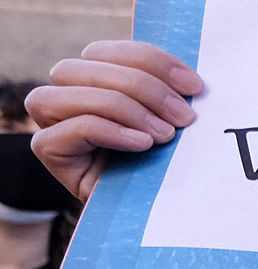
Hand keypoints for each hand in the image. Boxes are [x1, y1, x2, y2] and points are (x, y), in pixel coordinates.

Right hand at [27, 41, 202, 201]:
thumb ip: (169, 93)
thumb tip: (192, 80)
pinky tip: (142, 145)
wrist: (156, 217)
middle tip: (184, 117)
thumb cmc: (168, 165)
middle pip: (85, 65)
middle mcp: (69, 96)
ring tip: (164, 135)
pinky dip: (108, 131)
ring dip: (124, 107)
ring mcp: (55, 122)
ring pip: (67, 88)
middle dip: (143, 85)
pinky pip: (67, 129)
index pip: (110, 50)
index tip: (196, 86)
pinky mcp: (50, 151)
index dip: (153, 60)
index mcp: (97, 78)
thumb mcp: (172, 122)